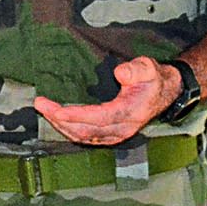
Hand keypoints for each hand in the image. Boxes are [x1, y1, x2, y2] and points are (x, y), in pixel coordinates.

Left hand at [33, 57, 178, 146]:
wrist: (164, 92)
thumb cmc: (153, 79)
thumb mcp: (148, 67)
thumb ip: (136, 69)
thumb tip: (119, 73)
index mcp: (130, 112)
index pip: (98, 117)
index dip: (75, 115)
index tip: (56, 108)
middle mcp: (122, 128)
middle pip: (86, 130)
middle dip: (60, 120)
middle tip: (41, 105)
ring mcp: (117, 135)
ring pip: (84, 137)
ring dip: (62, 126)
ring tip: (45, 111)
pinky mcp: (111, 136)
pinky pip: (87, 138)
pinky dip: (70, 131)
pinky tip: (59, 122)